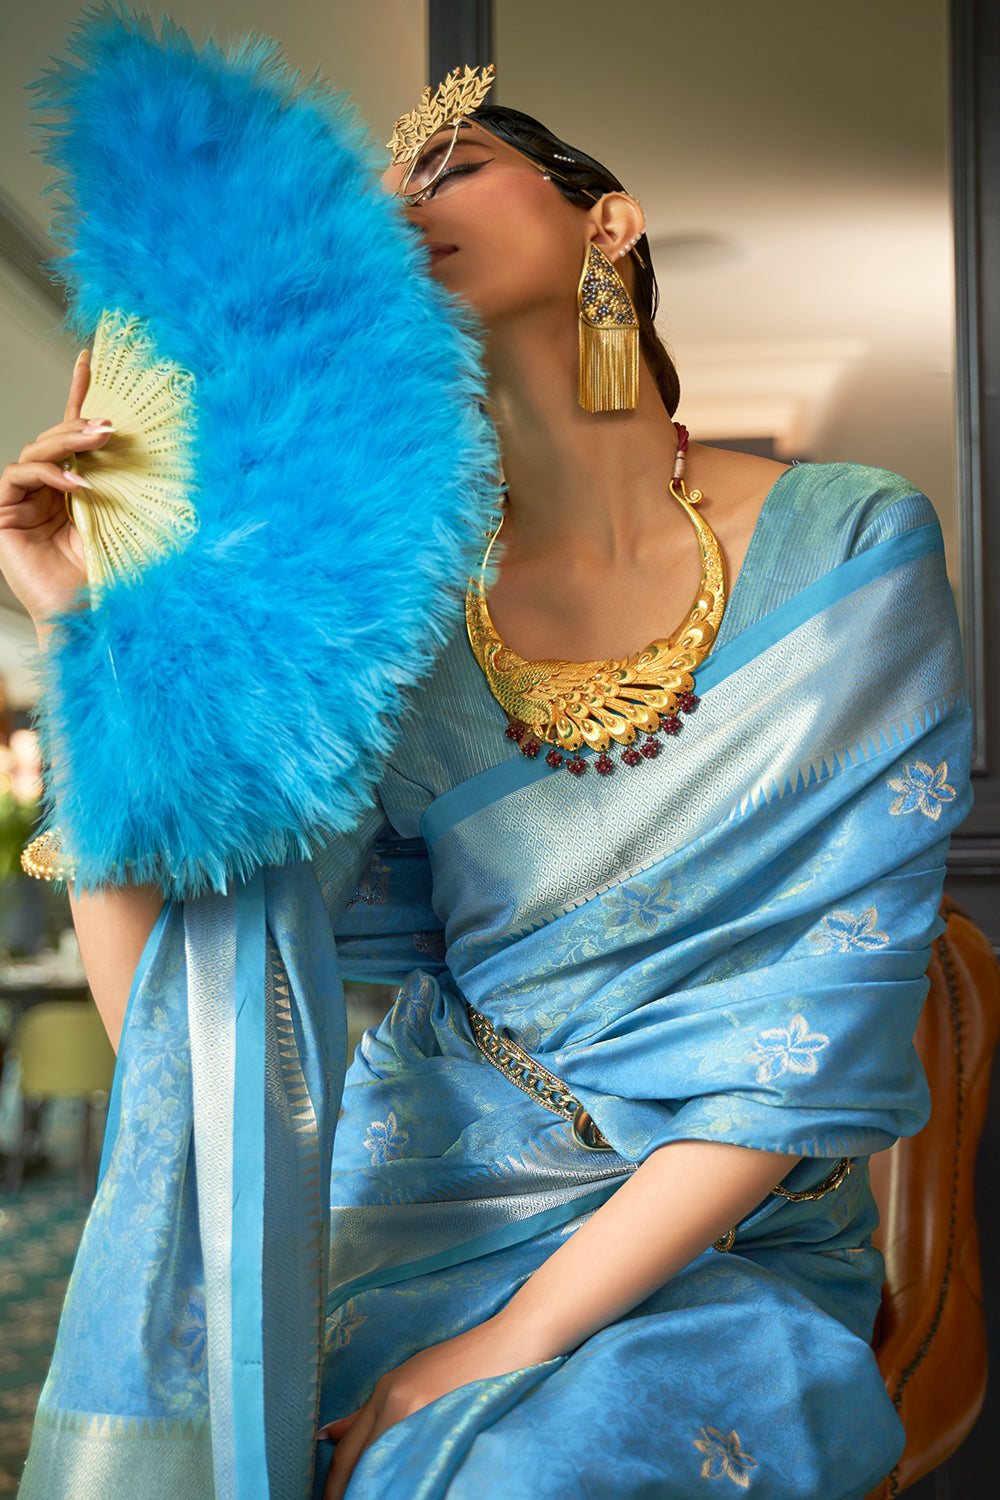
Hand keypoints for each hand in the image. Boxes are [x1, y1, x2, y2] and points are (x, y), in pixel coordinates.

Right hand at [0, 349, 113, 637]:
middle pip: (54, 438)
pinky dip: (48, 474)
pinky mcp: (3, 516)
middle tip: (110, 424)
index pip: (75, 434)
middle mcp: (47, 492)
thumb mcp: (129, 521)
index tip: (91, 359)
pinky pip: (18, 476)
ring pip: (36, 452)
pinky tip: (77, 485)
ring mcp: (22, 502)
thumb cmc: (112, 578)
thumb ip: (129, 487)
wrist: (92, 619)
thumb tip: (169, 454)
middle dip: (79, 424)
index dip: (79, 394)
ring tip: (100, 443)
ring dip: (67, 442)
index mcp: (76, 488)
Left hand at [319, 1318, 540, 1498]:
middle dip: (351, 1492)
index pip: (345, 1453)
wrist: (513, 1340)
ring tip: (382, 1498)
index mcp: (384, 1391)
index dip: (336, 1486)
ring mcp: (417, 1411)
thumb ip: (373, 1411)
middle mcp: (393, 1401)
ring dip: (379, 1489)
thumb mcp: (414, 1378)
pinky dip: (408, 1483)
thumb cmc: (467, 1360)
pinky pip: (415, 1463)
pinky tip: (412, 1489)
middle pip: (358, 1462)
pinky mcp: (444, 1421)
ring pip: (383, 1466)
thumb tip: (329, 1435)